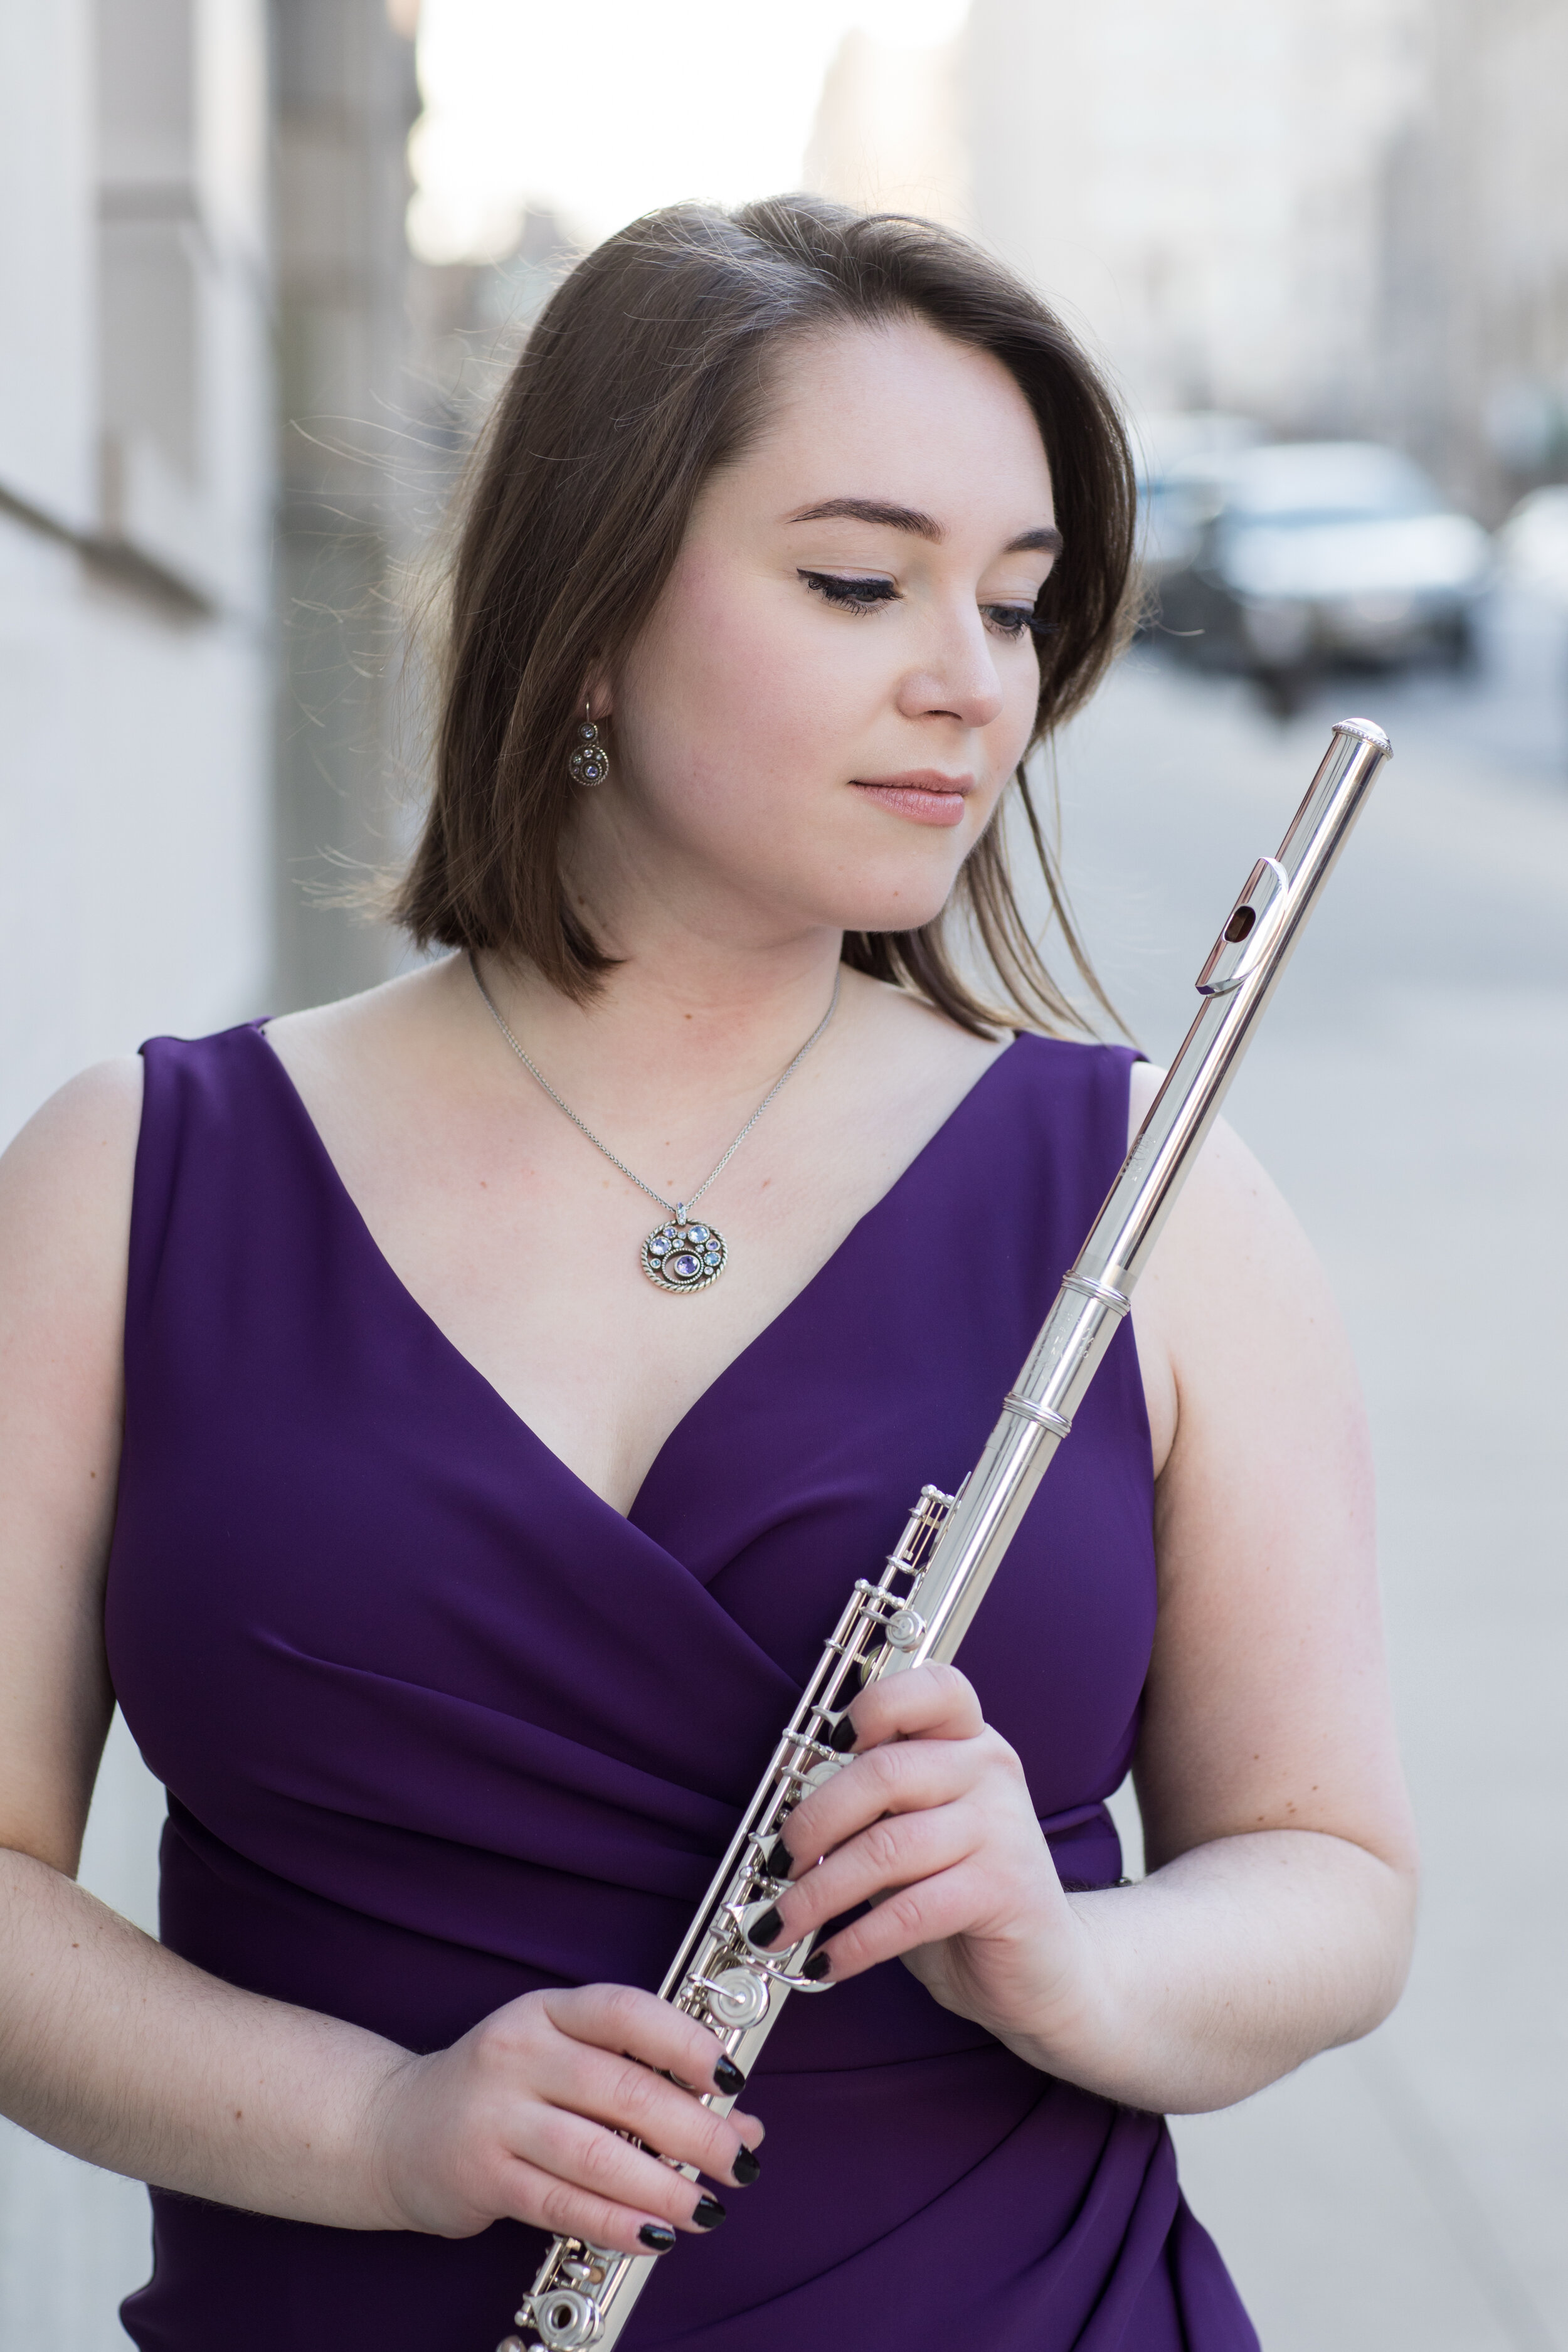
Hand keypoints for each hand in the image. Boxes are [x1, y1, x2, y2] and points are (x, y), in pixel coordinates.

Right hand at [366, 1984, 763, 2254]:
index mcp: (547, 2010)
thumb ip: (649, 2083)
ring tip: (706, 2208)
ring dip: (662, 2187)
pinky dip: (616, 2223)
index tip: (733, 2078)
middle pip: (623, 2090)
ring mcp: (495, 2114)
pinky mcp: (482, 2175)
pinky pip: (562, 2203)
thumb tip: (741, 2123)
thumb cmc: (503, 2091)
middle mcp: (519, 2052)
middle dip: (694, 2131)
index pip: (626, 2013)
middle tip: (736, 2161)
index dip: (687, 2042)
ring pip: (596, 2154)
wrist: (394, 2128)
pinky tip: (654, 2234)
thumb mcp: (568, 2063)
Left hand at [754, 1663, 1100, 2057]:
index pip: (933, 1688)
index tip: (829, 1741)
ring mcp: (1002, 1828)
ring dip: (818, 1893)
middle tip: (776, 1863)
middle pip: (884, 1773)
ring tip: (779, 1923)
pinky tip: (827, 1961)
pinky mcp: (1004, 1891)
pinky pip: (910, 1911)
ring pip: (886, 1848)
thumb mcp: (914, 1834)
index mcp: (969, 1740)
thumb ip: (871, 1810)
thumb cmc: (960, 1892)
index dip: (877, 1704)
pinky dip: (855, 1942)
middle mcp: (991, 1770)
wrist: (1045, 1967)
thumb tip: (788, 1820)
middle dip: (813, 1822)